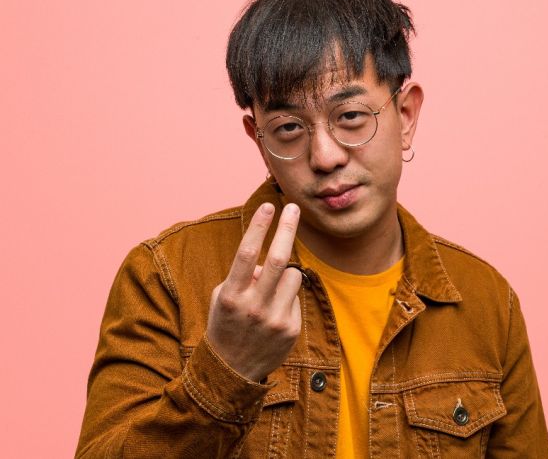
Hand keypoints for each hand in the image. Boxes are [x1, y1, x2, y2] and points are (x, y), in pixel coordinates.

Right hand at [206, 202, 302, 381]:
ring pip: (292, 275)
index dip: (259, 226)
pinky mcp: (291, 328)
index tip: (268, 206)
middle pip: (278, 258)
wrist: (232, 371)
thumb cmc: (226, 324)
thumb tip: (268, 260)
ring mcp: (274, 318)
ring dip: (284, 273)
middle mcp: (253, 306)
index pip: (247, 253)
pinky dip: (286, 296)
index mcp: (231, 295)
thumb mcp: (222, 297)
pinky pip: (295, 296)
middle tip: (294, 208)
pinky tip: (273, 314)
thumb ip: (242, 275)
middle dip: (287, 228)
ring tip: (269, 292)